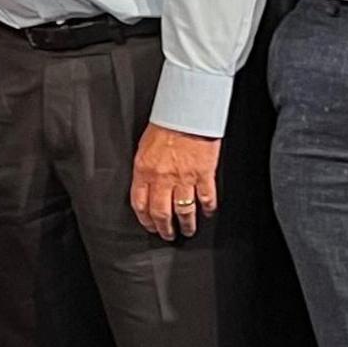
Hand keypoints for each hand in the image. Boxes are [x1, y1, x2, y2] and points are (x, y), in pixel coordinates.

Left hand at [129, 123, 223, 241]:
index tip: (150, 226)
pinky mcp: (204, 174)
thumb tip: (145, 185)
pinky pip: (206, 198)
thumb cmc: (166, 124)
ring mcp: (184, 178)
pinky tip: (207, 213)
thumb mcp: (144, 147)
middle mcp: (163, 178)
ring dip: (186, 224)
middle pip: (161, 213)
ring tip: (188, 231)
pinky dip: (207, 209)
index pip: (140, 204)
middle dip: (165, 229)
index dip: (145, 220)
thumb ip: (145, 169)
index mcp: (144, 170)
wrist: (187, 110)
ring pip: (184, 211)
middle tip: (168, 235)